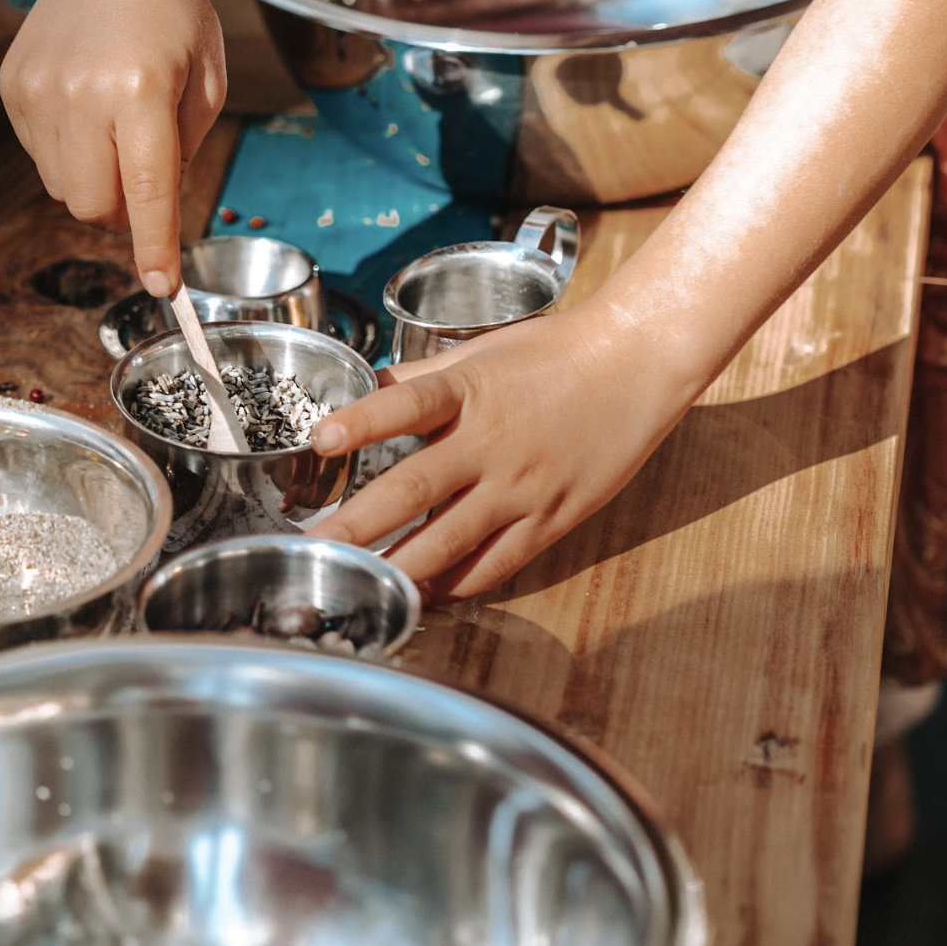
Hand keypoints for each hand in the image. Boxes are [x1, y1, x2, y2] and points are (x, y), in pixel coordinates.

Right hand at [0, 0, 225, 294]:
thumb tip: (154, 209)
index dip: (156, 249)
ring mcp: (39, 92)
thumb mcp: (205, 80)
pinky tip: (87, 106)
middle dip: (121, 211)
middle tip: (144, 177)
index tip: (162, 286)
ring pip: (63, 188)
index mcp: (140, 91)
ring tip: (115, 127)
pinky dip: (68, 151)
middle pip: (93, 207)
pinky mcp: (14, 88)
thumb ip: (183, 151)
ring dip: (94, 180)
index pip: (147, 194)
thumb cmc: (171, 9)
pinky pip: (40, 155)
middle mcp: (82, 95)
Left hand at [307, 300, 690, 599]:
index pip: (407, 404)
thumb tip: (367, 389)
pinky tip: (424, 593)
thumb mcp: (482, 353)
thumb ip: (423, 377)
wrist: (637, 365)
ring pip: (449, 542)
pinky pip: (496, 564)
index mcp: (472, 392)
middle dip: (356, 525)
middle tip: (309, 549)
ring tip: (354, 584)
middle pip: (413, 490)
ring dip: (397, 568)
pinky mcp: (552, 519)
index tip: (319, 440)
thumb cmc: (556, 352)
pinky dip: (456, 584)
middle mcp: (492, 442)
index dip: (362, 422)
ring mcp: (522, 487)